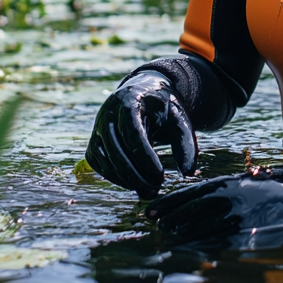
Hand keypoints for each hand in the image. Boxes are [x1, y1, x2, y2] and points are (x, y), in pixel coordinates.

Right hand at [85, 71, 196, 197]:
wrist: (142, 92)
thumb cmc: (162, 107)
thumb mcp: (178, 117)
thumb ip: (185, 142)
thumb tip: (189, 172)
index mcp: (129, 102)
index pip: (133, 134)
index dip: (146, 159)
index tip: (160, 177)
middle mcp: (107, 114)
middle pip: (117, 151)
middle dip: (136, 175)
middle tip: (155, 190)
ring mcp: (97, 129)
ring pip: (106, 161)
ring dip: (126, 180)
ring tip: (148, 190)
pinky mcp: (94, 142)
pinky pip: (99, 165)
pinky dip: (115, 177)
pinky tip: (134, 183)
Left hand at [144, 129, 282, 245]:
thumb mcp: (259, 181)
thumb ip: (235, 189)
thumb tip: (211, 196)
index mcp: (234, 183)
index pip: (193, 194)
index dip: (170, 203)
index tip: (151, 211)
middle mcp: (233, 200)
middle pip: (192, 212)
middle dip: (170, 220)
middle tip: (152, 226)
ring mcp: (242, 220)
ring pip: (201, 230)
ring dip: (181, 236)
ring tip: (165, 240)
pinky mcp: (252, 238)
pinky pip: (221, 246)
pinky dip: (202, 249)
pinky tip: (190, 253)